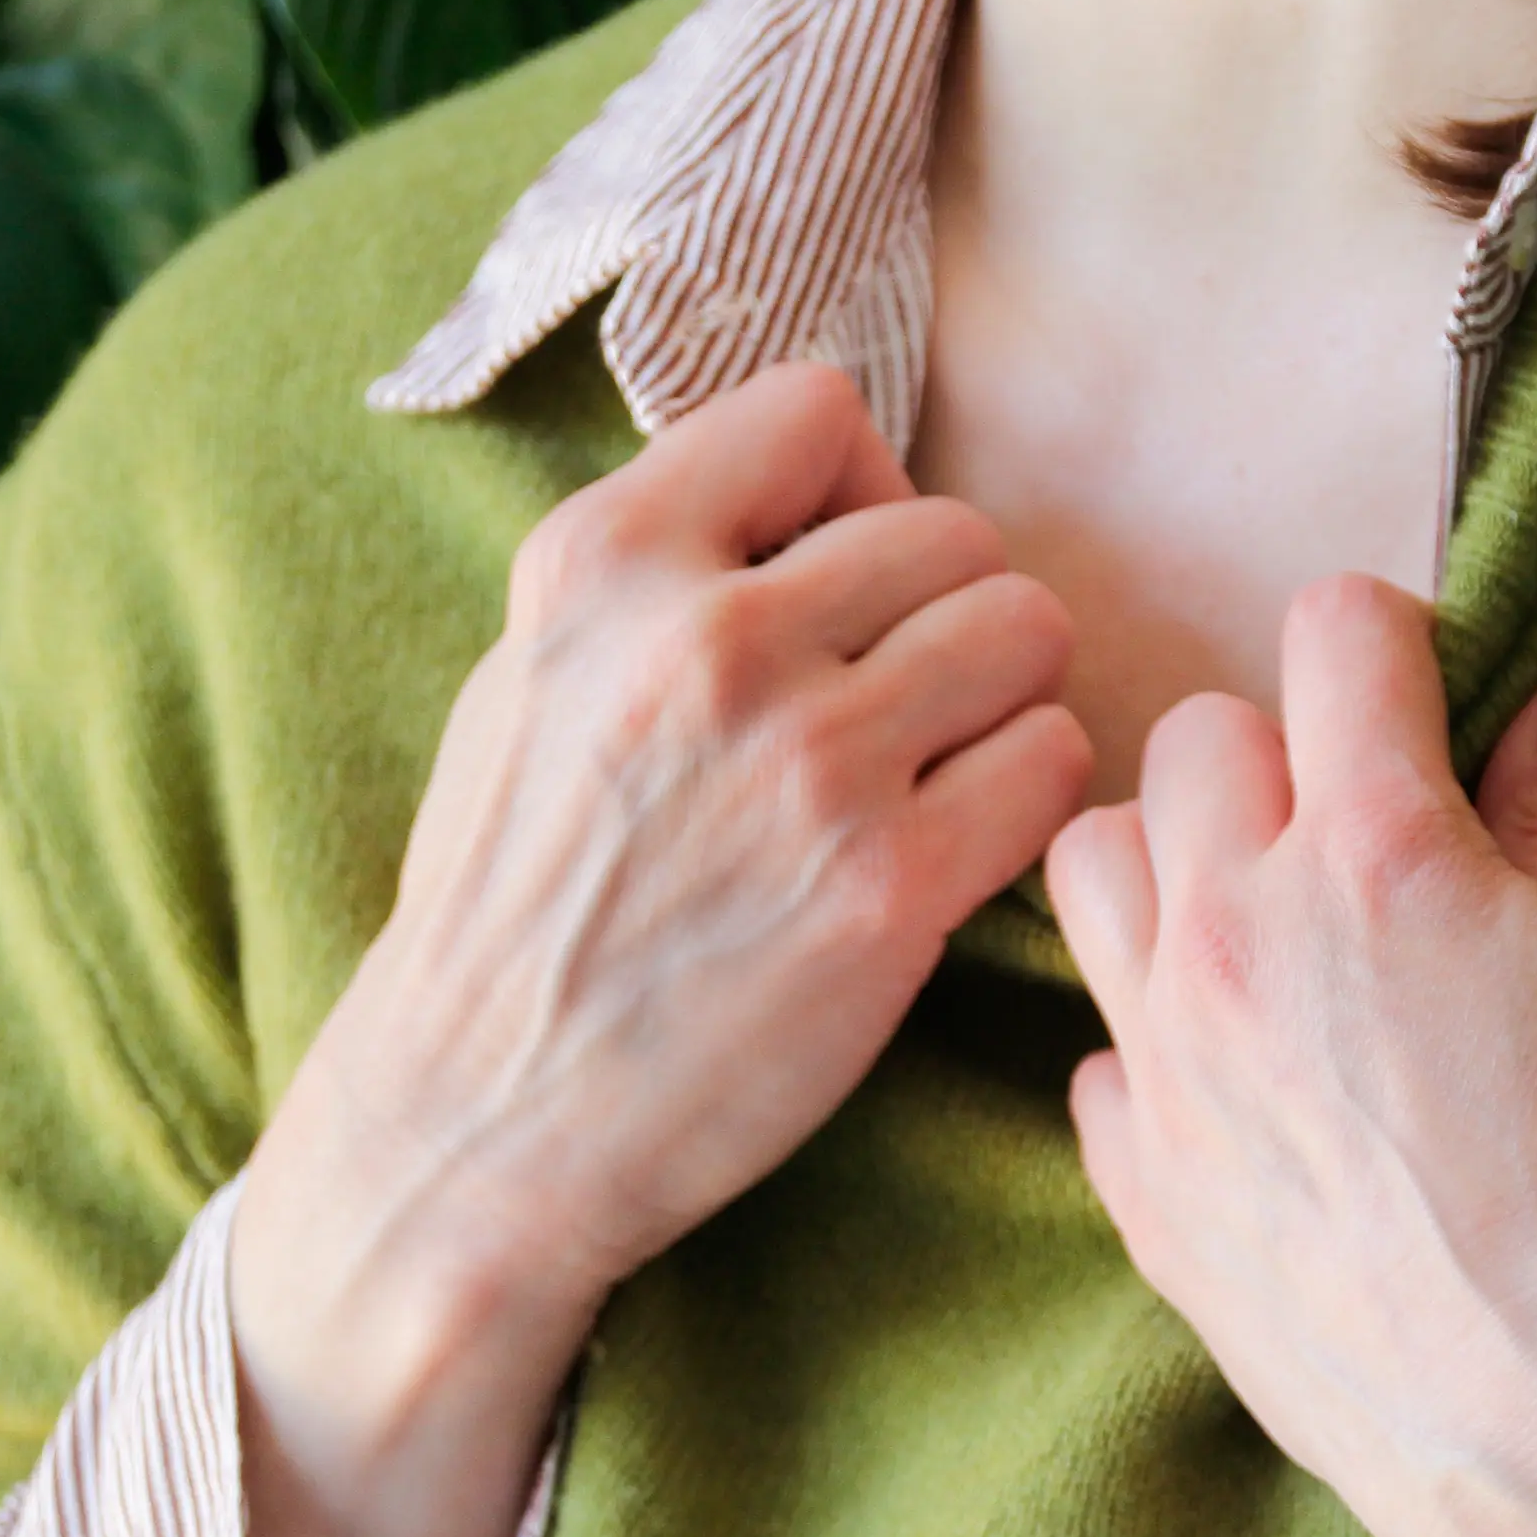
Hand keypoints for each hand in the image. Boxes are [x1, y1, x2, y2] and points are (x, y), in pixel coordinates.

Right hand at [245, 360, 1091, 1392]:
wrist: (482, 1121)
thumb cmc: (515, 906)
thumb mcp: (531, 678)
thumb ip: (662, 574)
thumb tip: (826, 506)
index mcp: (608, 564)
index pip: (818, 415)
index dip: (856, 494)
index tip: (836, 583)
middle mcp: (712, 639)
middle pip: (953, 531)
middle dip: (947, 613)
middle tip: (904, 707)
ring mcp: (811, 763)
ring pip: (1027, 630)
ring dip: (1008, 699)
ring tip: (941, 769)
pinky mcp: (892, 888)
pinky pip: (1054, 765)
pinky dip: (1031, 799)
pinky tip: (963, 845)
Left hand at [1042, 576, 1536, 1536]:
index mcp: (1377, 853)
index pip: (1332, 631)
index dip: (1391, 654)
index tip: (1423, 714)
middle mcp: (1239, 928)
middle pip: (1189, 734)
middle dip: (1276, 756)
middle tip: (1352, 840)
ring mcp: (1164, 1053)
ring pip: (1091, 861)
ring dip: (1170, 864)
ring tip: (1259, 928)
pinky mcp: (1132, 1169)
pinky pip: (1095, 1042)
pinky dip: (1153, 1038)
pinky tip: (1242, 1084)